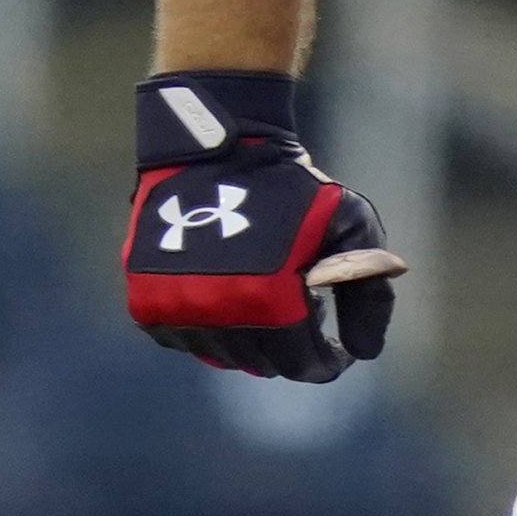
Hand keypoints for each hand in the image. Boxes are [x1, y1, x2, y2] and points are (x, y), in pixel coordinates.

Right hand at [122, 71, 404, 382]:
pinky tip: (231, 306)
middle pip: (264, 364)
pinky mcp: (146, 304)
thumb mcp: (351, 226)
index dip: (327, 362)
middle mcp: (218, 314)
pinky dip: (211, 334)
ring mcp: (177, 311)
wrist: (216, 150)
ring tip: (269, 308)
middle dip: (291, 348)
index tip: (338, 351)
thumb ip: (369, 291)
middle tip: (304, 316)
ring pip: (224, 357)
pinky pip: (186, 343)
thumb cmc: (294, 188)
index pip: (302, 364)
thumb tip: (366, 352)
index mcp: (269, 299)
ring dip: (252, 343)